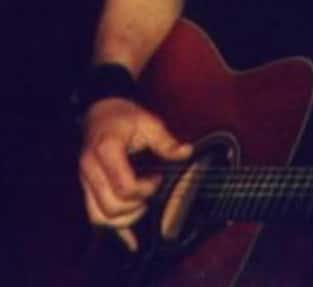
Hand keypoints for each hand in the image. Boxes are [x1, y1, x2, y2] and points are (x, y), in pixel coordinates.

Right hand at [78, 97, 191, 251]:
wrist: (99, 112)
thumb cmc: (123, 117)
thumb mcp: (148, 122)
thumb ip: (166, 141)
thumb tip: (186, 152)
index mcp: (106, 151)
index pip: (124, 186)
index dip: (146, 188)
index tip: (158, 178)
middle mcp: (90, 170)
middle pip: (112, 207)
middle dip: (137, 205)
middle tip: (151, 189)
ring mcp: (85, 182)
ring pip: (100, 217)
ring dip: (125, 218)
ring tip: (143, 203)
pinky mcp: (87, 189)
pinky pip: (95, 216)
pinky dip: (113, 229)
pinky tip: (130, 240)